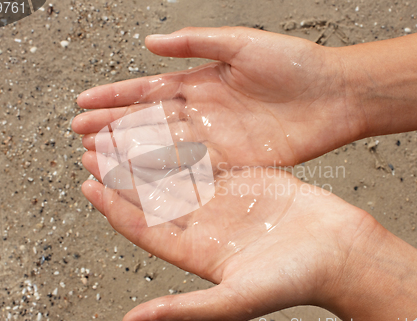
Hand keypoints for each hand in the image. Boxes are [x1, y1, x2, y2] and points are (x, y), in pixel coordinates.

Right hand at [74, 27, 366, 167]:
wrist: (334, 96)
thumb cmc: (294, 65)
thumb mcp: (242, 43)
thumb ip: (197, 43)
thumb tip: (150, 43)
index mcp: (202, 81)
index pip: (149, 91)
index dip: (116, 97)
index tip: (84, 103)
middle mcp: (204, 112)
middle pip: (150, 122)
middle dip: (114, 127)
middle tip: (81, 136)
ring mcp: (217, 139)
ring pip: (164, 149)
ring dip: (131, 154)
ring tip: (98, 158)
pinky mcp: (234, 162)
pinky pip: (193, 170)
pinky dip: (166, 175)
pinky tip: (141, 180)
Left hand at [77, 158, 374, 320]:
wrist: (343, 253)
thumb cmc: (295, 281)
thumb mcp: (234, 300)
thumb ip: (181, 310)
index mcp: (198, 254)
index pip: (145, 228)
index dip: (114, 207)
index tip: (88, 184)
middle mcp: (207, 227)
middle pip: (155, 198)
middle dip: (123, 175)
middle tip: (94, 151)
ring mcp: (227, 202)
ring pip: (178, 174)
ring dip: (150, 156)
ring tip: (123, 135)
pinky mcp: (247, 181)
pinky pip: (211, 159)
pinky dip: (188, 144)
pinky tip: (167, 128)